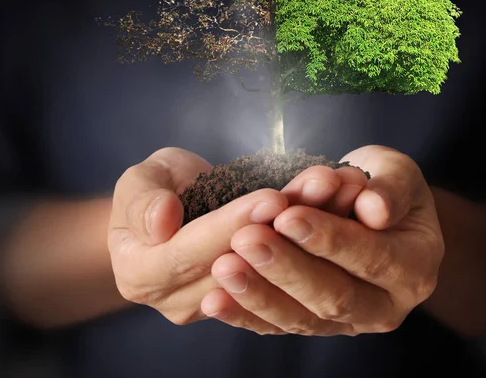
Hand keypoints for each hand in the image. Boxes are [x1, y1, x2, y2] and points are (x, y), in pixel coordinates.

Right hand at [107, 147, 368, 324]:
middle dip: (285, 224)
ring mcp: (217, 303)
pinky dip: (317, 237)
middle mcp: (180, 300)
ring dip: (313, 227)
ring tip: (342, 190)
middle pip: (240, 264)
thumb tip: (163, 221)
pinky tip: (345, 206)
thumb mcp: (139, 181)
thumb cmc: (152, 190)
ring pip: (272, 269)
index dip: (233, 224)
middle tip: (324, 187)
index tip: (272, 198)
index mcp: (142, 274)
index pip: (193, 252)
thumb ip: (144, 200)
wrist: (169, 210)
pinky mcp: (250, 295)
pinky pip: (287, 270)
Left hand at [201, 145, 443, 335]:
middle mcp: (386, 305)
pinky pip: (280, 325)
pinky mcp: (316, 326)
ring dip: (260, 294)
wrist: (373, 210)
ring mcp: (349, 322)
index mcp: (415, 267)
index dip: (329, 238)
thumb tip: (376, 209)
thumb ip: (391, 189)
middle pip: (334, 296)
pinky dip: (246, 314)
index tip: (288, 216)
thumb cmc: (384, 186)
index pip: (371, 257)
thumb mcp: (397, 173)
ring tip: (225, 268)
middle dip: (287, 268)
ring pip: (302, 319)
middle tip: (247, 240)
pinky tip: (216, 301)